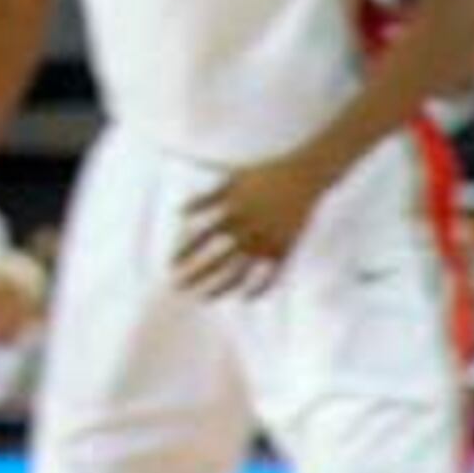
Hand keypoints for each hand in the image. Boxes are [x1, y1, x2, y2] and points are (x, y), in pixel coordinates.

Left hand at [175, 154, 335, 298]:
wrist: (303, 176)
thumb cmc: (264, 174)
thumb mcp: (233, 179)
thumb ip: (206, 197)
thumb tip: (179, 213)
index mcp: (233, 213)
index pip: (200, 237)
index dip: (183, 252)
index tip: (170, 264)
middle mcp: (247, 231)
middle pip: (216, 261)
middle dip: (195, 276)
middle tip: (177, 287)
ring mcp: (266, 243)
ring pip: (240, 275)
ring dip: (219, 289)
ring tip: (204, 298)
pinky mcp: (284, 250)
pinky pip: (270, 277)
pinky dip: (258, 290)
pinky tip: (245, 298)